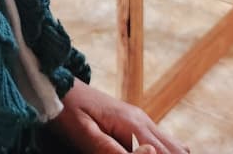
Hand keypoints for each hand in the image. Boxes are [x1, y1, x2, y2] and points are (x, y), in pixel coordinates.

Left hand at [47, 81, 187, 153]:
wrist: (55, 85)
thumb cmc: (65, 110)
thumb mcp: (83, 134)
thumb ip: (109, 150)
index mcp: (132, 124)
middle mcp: (142, 120)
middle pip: (177, 150)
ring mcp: (140, 120)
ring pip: (174, 145)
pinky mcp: (134, 123)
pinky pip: (160, 141)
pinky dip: (164, 153)